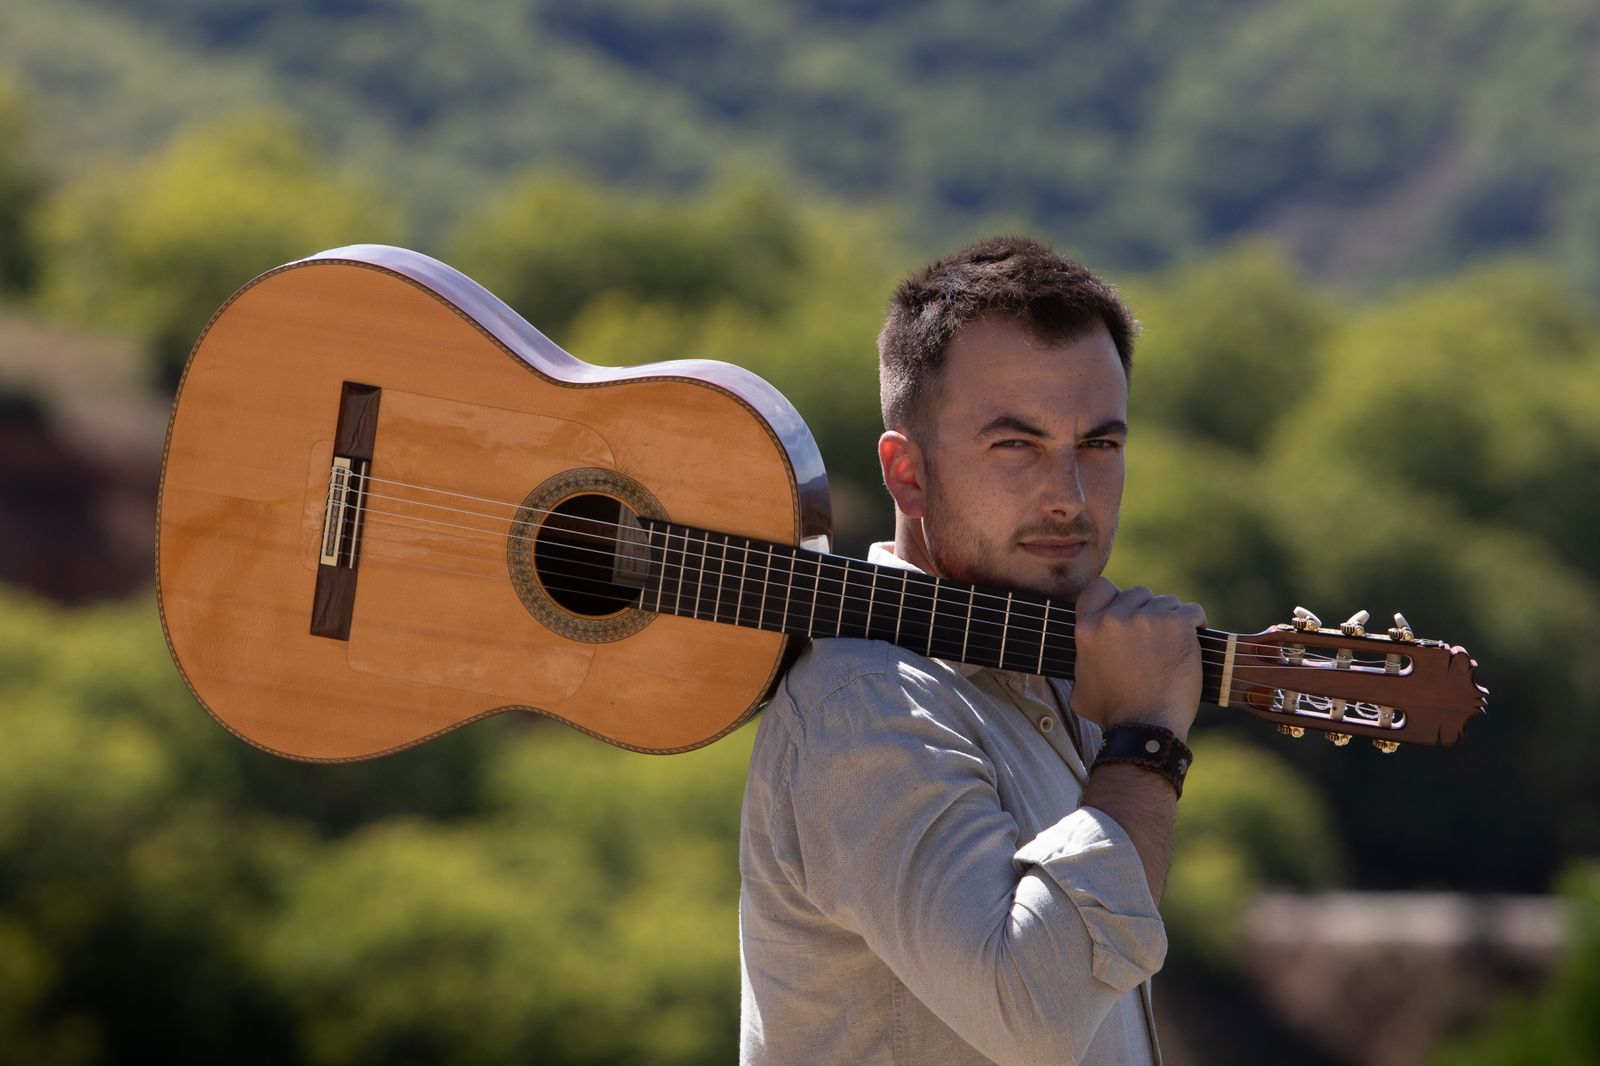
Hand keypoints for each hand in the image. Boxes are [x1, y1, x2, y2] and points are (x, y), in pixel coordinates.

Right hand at [1068, 578, 1205, 741]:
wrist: (1146, 728)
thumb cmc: (1113, 713)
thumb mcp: (1079, 687)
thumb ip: (1081, 663)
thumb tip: (1083, 658)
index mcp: (1088, 627)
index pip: (1100, 587)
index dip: (1115, 596)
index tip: (1126, 611)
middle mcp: (1115, 617)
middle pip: (1137, 593)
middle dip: (1147, 611)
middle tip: (1154, 637)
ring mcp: (1147, 618)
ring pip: (1165, 601)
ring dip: (1171, 619)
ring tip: (1173, 644)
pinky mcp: (1176, 624)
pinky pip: (1192, 611)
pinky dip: (1195, 624)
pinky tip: (1192, 640)